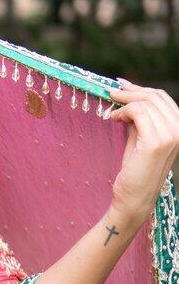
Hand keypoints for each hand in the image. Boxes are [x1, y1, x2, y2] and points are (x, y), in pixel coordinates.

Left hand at [105, 78, 178, 224]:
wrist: (134, 198)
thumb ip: (139, 119)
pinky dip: (122, 111)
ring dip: (124, 103)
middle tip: (111, 92)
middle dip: (130, 91)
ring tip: (111, 112)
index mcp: (178, 128)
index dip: (140, 89)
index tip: (121, 85)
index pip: (161, 98)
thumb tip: (128, 98)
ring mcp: (170, 135)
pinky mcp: (156, 141)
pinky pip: (138, 112)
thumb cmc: (135, 171)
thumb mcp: (139, 138)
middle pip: (155, 96)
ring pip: (145, 102)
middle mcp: (178, 129)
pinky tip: (113, 118)